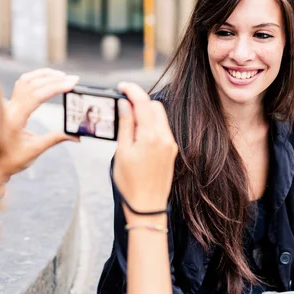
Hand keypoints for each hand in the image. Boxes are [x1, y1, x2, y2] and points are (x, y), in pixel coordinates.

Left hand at [2, 69, 79, 176]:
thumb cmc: (10, 160)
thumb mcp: (35, 150)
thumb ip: (55, 139)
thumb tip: (76, 135)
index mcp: (14, 119)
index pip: (36, 96)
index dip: (55, 87)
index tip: (71, 84)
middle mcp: (9, 108)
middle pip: (33, 85)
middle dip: (55, 79)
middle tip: (74, 79)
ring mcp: (7, 105)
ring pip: (26, 80)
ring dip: (45, 75)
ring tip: (62, 76)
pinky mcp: (9, 104)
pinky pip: (22, 84)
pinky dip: (36, 78)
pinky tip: (47, 78)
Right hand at [113, 82, 177, 216]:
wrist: (147, 207)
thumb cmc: (130, 183)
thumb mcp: (122, 152)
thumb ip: (125, 125)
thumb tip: (124, 104)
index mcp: (150, 136)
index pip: (143, 102)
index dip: (132, 90)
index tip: (122, 86)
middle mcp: (164, 138)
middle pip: (154, 106)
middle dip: (140, 101)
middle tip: (123, 105)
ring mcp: (170, 144)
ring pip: (160, 117)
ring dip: (146, 113)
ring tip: (129, 121)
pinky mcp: (171, 151)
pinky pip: (163, 129)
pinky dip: (151, 125)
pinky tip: (139, 134)